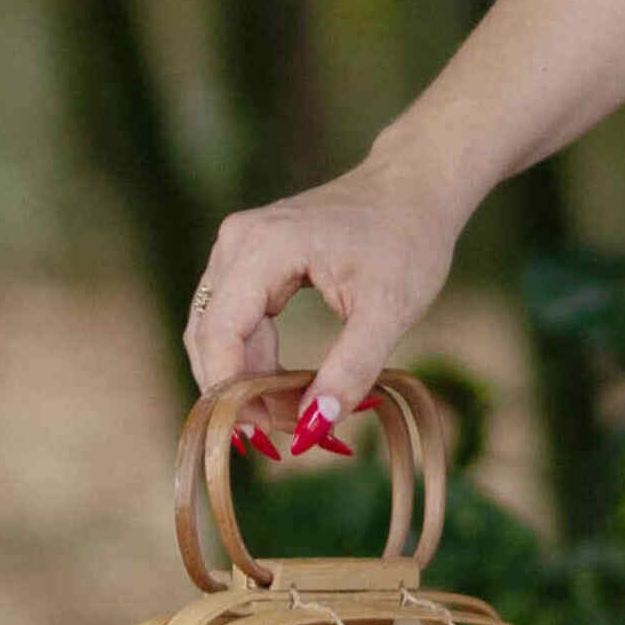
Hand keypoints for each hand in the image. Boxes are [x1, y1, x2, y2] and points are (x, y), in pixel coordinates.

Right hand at [184, 154, 463, 426]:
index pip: (219, 332)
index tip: (262, 436)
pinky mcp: (249, 258)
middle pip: (210, 335)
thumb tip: (315, 427)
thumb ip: (351, 369)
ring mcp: (238, 247)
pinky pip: (235, 319)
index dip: (231, 391)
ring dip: (246, 379)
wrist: (414, 189)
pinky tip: (288, 388)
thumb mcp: (388, 311)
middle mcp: (237, 242)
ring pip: (218, 331)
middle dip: (239, 392)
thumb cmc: (408, 240)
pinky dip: (255, 358)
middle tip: (284, 436)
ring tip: (294, 416)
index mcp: (263, 247)